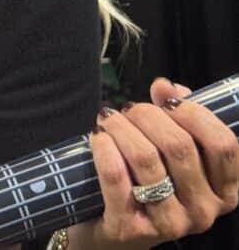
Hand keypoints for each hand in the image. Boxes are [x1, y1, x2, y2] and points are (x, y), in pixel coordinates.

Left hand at [69, 77, 238, 248]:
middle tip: (128, 109)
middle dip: (148, 116)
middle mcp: (204, 212)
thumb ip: (178, 118)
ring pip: (146, 158)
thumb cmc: (147, 184)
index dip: (194, 113)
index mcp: (224, 192)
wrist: (113, 233)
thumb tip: (166, 87)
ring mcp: (169, 224)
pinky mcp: (131, 229)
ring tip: (108, 119)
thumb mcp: (171, 154)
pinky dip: (103, 148)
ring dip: (122, 128)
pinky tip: (97, 137)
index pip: (223, 144)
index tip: (167, 100)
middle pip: (179, 146)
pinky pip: (116, 177)